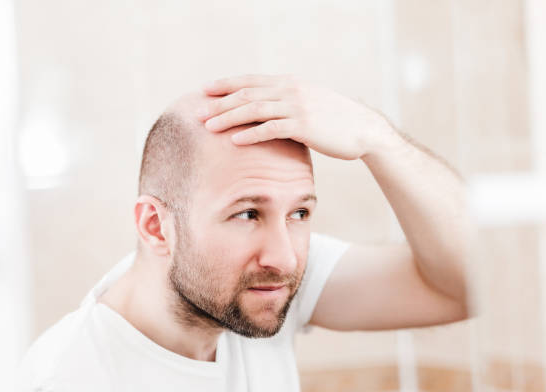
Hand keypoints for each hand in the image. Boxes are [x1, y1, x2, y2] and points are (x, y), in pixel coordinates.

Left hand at [197, 74, 397, 160]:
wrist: (364, 129)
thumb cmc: (335, 120)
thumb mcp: (309, 102)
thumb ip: (287, 100)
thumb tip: (267, 107)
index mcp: (289, 83)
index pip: (250, 80)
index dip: (226, 84)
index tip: (204, 90)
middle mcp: (290, 90)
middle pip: (246, 93)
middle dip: (219, 102)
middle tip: (197, 111)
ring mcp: (297, 106)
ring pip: (254, 108)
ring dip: (228, 117)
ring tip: (207, 126)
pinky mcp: (304, 125)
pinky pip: (270, 128)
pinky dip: (250, 133)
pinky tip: (234, 140)